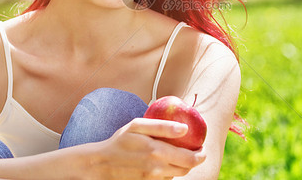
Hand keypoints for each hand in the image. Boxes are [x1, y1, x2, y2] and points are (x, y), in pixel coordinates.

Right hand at [81, 118, 205, 179]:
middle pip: (186, 169)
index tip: (202, 148)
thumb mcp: (137, 126)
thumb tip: (185, 128)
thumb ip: (162, 126)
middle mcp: (157, 169)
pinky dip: (168, 172)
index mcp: (157, 152)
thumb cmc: (120, 141)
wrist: (100, 164)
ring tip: (176, 154)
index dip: (200, 154)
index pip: (190, 158)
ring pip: (176, 175)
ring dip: (180, 166)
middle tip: (194, 151)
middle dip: (194, 161)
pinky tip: (161, 163)